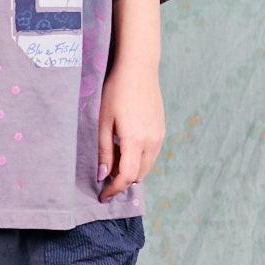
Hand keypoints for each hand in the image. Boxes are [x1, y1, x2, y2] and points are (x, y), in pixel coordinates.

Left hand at [97, 59, 164, 201]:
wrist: (139, 69)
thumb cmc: (117, 92)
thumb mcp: (104, 121)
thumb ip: (103, 150)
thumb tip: (102, 176)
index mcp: (135, 140)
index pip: (126, 177)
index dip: (114, 190)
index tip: (103, 196)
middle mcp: (152, 141)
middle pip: (138, 175)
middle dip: (122, 182)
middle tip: (105, 178)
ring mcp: (159, 136)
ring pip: (147, 167)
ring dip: (132, 171)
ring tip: (114, 163)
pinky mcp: (162, 130)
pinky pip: (152, 155)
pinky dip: (140, 161)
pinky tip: (126, 150)